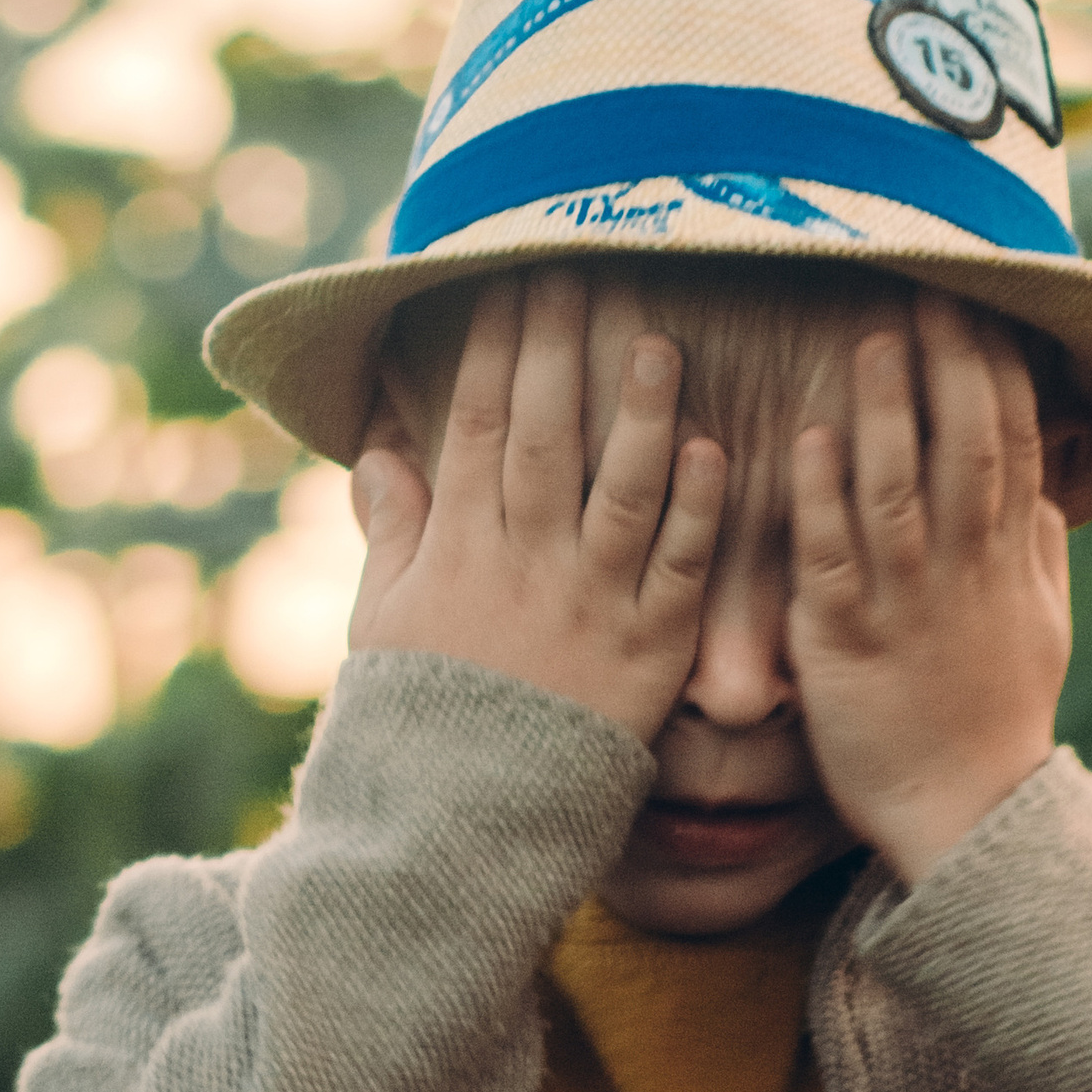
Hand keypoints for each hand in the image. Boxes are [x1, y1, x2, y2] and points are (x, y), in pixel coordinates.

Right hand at [347, 269, 727, 743]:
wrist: (464, 819)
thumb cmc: (424, 719)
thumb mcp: (386, 623)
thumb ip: (393, 532)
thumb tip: (378, 454)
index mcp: (458, 550)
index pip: (473, 426)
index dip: (491, 349)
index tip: (510, 284)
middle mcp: (524, 564)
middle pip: (542, 436)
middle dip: (559, 350)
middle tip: (582, 272)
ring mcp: (589, 605)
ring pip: (620, 490)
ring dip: (642, 414)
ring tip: (661, 344)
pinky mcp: (648, 651)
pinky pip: (676, 570)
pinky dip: (694, 512)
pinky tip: (712, 453)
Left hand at [788, 295, 1070, 885]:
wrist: (968, 818)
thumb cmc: (996, 719)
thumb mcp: (1041, 626)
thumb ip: (1040, 548)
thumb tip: (1045, 485)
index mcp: (1010, 557)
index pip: (1015, 438)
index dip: (1000, 365)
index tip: (985, 299)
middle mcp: (966, 568)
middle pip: (966, 443)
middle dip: (950, 360)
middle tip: (929, 282)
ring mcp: (907, 603)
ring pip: (900, 488)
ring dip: (885, 411)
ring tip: (868, 339)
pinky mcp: (847, 642)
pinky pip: (833, 558)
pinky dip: (821, 497)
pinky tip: (807, 441)